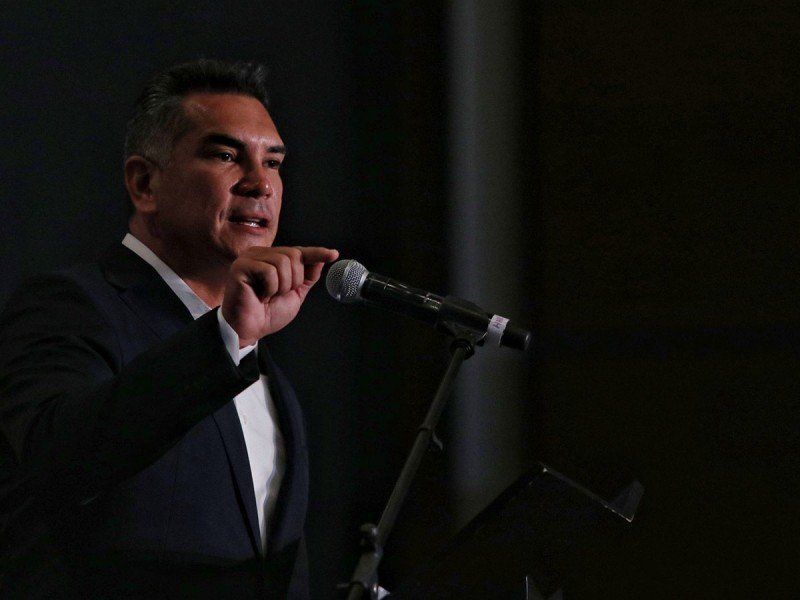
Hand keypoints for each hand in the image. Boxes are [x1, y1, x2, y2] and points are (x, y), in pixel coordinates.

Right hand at [221, 246, 338, 346]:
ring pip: (282, 262)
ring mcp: (248, 259)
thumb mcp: (295, 294)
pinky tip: (259, 296)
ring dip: (282, 286)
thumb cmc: (267, 314)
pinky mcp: (240, 267)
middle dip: (294, 280)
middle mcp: (260, 255)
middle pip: (293, 255)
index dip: (317, 253)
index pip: (298, 251)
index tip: (333, 254)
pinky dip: (270, 288)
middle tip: (279, 294)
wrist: (249, 330)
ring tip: (268, 295)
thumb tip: (320, 259)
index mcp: (271, 259)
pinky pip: (268, 271)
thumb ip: (306, 277)